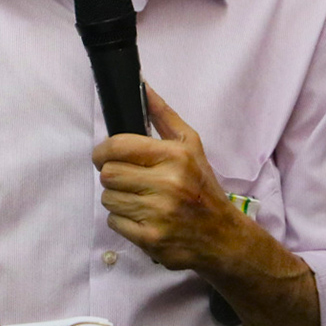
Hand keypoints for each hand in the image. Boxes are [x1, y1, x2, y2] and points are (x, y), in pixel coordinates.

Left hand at [91, 85, 240, 270]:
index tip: (104, 156)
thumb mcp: (191, 146)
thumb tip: (142, 87)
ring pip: (108, 199)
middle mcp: (167, 183)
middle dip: (113, 177)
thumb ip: (163, 116)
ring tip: (138, 200)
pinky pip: (114, 222)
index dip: (103, 151)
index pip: (119, 146)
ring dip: (118, 199)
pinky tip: (142, 217)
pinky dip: (123, 220)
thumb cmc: (202, 187)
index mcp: (175, 156)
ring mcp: (158, 213)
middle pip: (108, 174)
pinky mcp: (150, 238)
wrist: (222, 236)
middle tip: (128, 180)